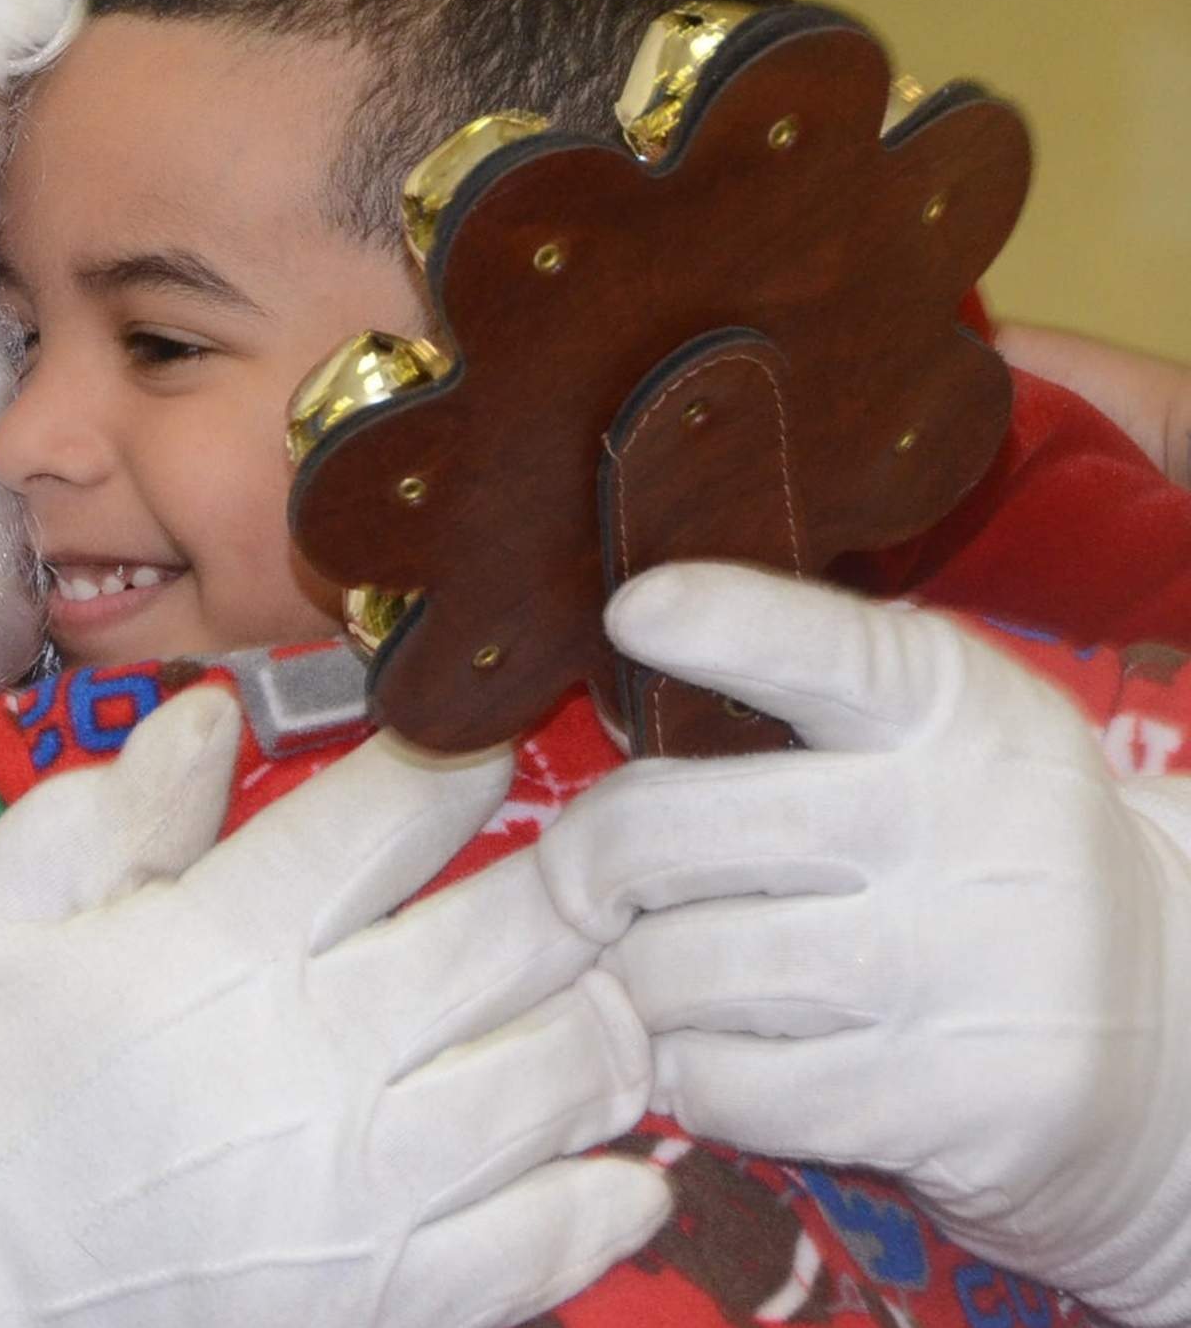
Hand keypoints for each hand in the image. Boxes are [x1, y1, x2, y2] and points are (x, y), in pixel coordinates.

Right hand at [0, 687, 666, 1327]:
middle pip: (518, 937)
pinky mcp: (374, 1300)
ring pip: (560, 1079)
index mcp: (222, 945)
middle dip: (583, 874)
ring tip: (618, 983)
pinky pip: (538, 1245)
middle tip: (608, 847)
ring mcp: (360, 1193)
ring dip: (610, 1017)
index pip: (394, 816)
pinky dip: (601, 1194)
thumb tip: (215, 716)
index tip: (483, 729)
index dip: (459, 757)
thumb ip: (107, 809)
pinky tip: (626, 1158)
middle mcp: (317, 1060)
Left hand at [538, 562, 1190, 1323]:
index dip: (720, 622)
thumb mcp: (937, 734)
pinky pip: (726, 1086)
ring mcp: (956, 968)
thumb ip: (802, 687)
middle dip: (587, 863)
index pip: (822, 646)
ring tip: (672, 975)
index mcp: (950, 708)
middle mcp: (956, 823)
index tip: (635, 614)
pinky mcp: (945, 1101)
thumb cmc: (983, 855)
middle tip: (582, 886)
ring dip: (643, 983)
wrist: (1169, 1035)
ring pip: (680, 968)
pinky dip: (692, 1076)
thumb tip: (616, 660)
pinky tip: (725, 1055)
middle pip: (671, 828)